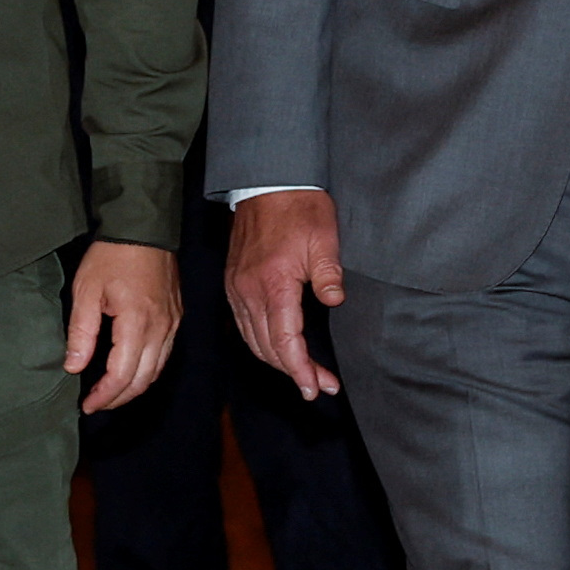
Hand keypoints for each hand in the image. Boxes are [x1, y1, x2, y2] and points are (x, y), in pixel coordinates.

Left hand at [64, 241, 180, 411]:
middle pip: (143, 380)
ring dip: (134, 387)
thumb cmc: (112, 255)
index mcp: (137, 323)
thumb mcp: (86, 289)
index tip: (87, 404)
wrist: (143, 228)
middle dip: (119, 398)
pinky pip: (165, 355)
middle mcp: (161, 329)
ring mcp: (172, 324)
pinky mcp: (176, 317)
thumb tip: (74, 367)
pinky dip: (148, 370)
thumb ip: (81, 332)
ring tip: (110, 393)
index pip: (122, 375)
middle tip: (96, 404)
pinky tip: (131, 370)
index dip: (104, 396)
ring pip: (157, 370)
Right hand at [226, 190, 344, 398]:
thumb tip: (335, 301)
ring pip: (252, 339)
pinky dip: (260, 342)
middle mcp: (248, 289)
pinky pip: (243, 324)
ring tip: (303, 372)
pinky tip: (278, 346)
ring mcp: (236, 286)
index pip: (284, 340)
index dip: (301, 369)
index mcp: (273, 282)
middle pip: (266, 346)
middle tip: (320, 385)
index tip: (317, 387)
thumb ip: (328, 275)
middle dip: (293, 371)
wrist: (267, 183)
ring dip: (276, 360)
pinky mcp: (233, 281)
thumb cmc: (299, 208)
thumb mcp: (324, 239)